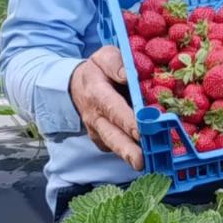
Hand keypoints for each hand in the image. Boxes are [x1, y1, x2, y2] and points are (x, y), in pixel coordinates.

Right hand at [69, 45, 143, 169]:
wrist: (76, 84)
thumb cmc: (97, 69)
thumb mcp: (104, 56)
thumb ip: (117, 63)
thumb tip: (130, 75)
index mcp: (97, 94)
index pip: (113, 109)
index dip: (127, 121)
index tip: (141, 131)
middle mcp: (95, 116)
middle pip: (112, 136)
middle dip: (127, 150)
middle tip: (141, 161)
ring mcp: (97, 131)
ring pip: (113, 146)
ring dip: (129, 156)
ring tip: (147, 165)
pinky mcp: (101, 139)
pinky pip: (114, 147)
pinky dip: (128, 153)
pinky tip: (147, 156)